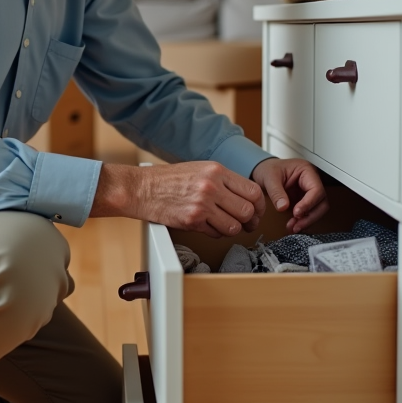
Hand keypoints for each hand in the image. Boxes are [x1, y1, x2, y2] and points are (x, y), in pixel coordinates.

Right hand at [91, 161, 265, 237]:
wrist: (141, 188)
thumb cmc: (168, 179)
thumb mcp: (200, 169)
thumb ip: (223, 180)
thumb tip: (245, 196)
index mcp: (217, 170)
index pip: (253, 191)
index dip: (259, 205)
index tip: (256, 211)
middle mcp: (212, 186)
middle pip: (248, 210)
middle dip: (249, 220)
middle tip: (245, 223)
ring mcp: (203, 204)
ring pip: (235, 225)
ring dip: (233, 229)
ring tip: (225, 225)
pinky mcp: (193, 220)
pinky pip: (217, 233)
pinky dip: (217, 233)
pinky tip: (209, 227)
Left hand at [250, 157, 327, 232]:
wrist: (263, 171)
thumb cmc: (268, 169)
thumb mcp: (269, 178)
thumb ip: (276, 192)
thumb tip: (283, 207)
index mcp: (307, 171)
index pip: (316, 189)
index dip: (309, 203)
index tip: (296, 212)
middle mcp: (311, 182)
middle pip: (321, 202)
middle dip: (311, 216)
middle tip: (297, 224)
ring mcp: (309, 192)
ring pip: (318, 210)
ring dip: (307, 221)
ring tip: (293, 227)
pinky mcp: (304, 201)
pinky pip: (309, 213)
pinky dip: (302, 221)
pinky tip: (293, 226)